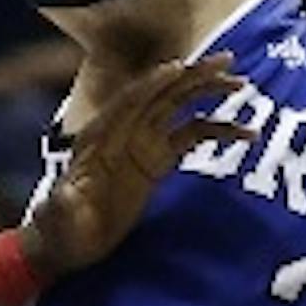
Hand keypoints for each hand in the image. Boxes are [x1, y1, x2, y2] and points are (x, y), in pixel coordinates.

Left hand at [22, 55, 250, 277]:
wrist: (68, 244)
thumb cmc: (60, 230)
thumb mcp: (60, 218)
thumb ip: (64, 206)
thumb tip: (66, 195)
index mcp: (99, 136)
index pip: (129, 102)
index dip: (153, 83)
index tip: (179, 67)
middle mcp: (123, 131)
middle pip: (161, 94)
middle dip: (191, 76)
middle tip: (226, 62)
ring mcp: (141, 143)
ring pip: (179, 108)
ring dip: (208, 93)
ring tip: (241, 86)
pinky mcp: (156, 161)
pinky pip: (191, 137)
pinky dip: (217, 131)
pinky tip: (244, 133)